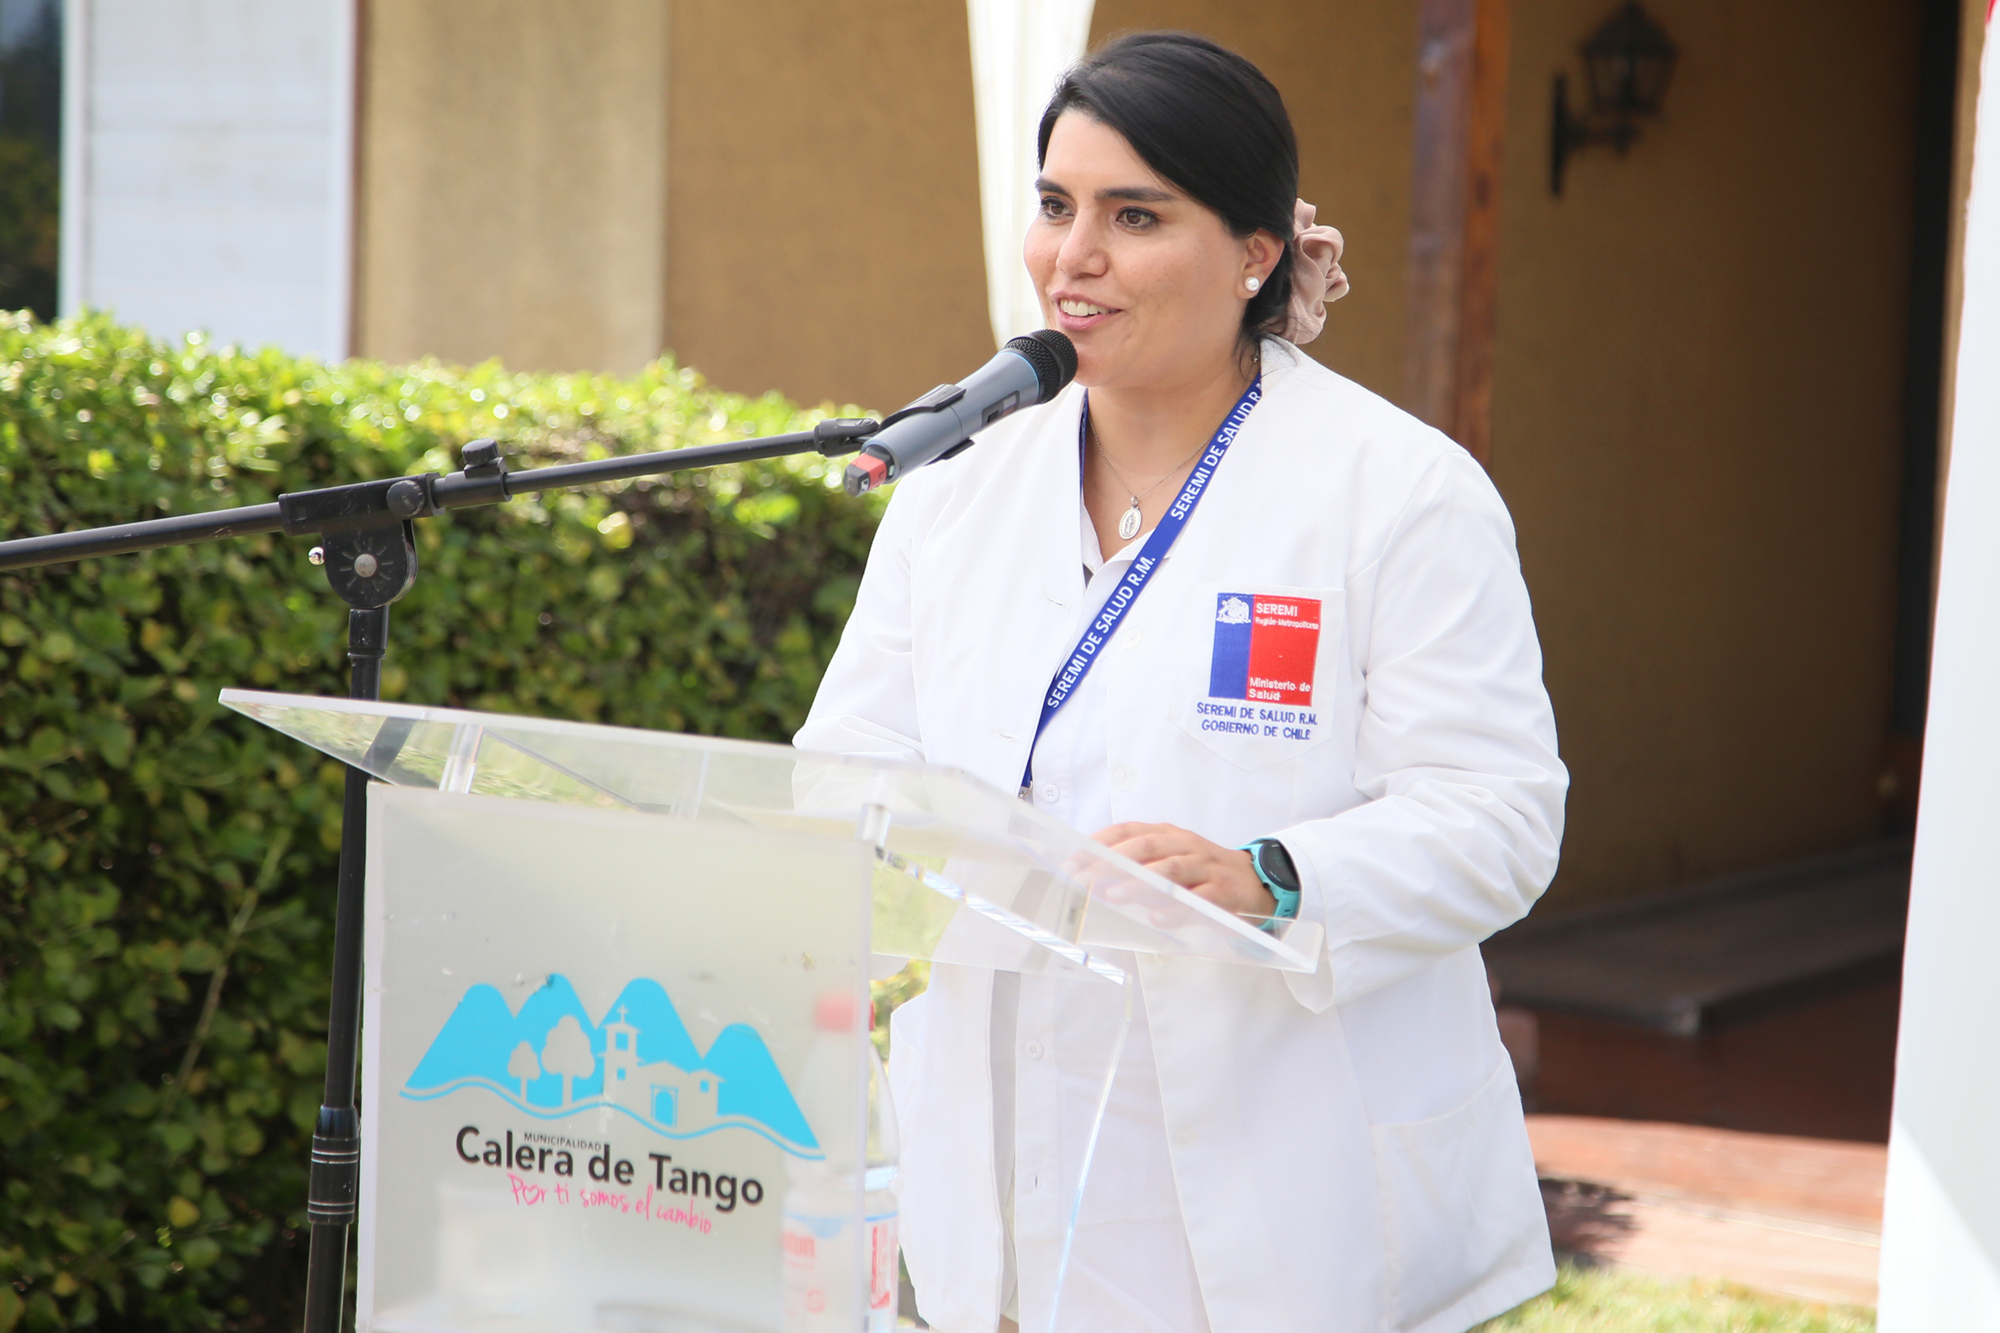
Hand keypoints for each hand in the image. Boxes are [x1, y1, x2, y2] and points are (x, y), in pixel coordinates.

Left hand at [1091, 822, 1276, 917]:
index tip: (1071, 866)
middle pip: (1144, 847)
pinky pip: (1199, 897)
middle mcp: (1183, 844)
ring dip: (1139, 882)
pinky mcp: (1223, 890)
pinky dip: (1178, 908)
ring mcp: (1204, 866)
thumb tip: (1092, 883)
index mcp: (1166, 834)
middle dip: (1111, 864)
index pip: (1125, 832)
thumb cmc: (1201, 873)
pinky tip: (1158, 917)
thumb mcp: (1169, 861)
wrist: (1256, 880)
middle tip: (1084, 882)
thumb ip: (1137, 867)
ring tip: (1113, 895)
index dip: (1096, 846)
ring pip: (1170, 869)